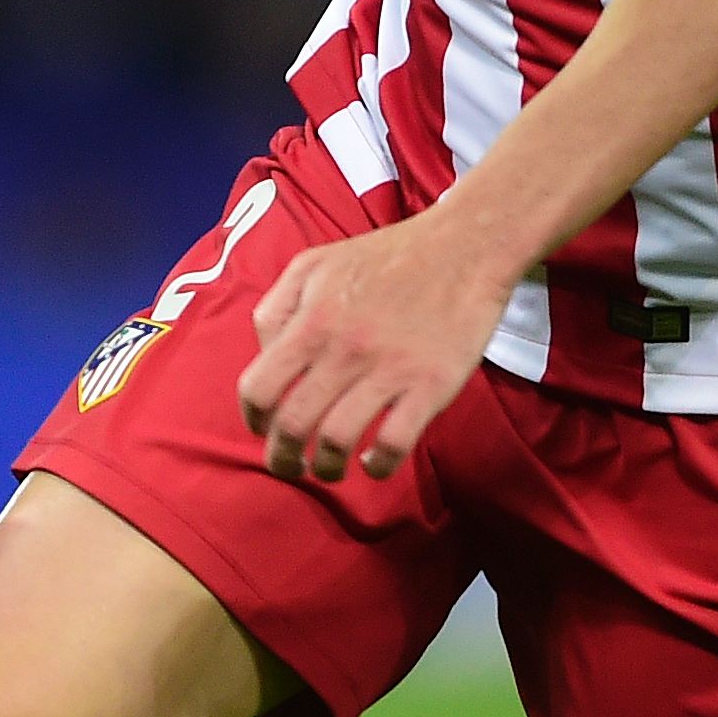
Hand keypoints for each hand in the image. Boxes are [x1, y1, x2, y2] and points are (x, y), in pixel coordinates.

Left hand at [236, 204, 517, 482]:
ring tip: (330, 469)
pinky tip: (375, 463)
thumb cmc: (383, 256)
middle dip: (282, 458)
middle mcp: (344, 350)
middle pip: (293, 425)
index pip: (258, 388)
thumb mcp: (313, 265)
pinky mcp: (433, 384)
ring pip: (338, 441)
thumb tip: (264, 357)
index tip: (262, 430)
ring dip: (327, 468)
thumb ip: (277, 308)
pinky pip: (396, 442)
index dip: (253, 419)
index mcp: (311, 322)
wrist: (463, 247)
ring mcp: (389, 370)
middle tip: (289, 467)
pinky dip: (380, 465)